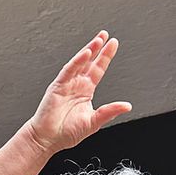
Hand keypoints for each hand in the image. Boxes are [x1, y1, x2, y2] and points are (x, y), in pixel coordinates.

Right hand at [22, 30, 129, 154]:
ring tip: (99, 39)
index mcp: (86, 91)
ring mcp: (67, 83)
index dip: (105, 57)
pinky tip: (86, 54)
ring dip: (89, 50)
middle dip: (98, 47)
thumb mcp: (94, 121)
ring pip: (79, 62)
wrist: (48, 139)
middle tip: (106, 35)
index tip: (113, 44)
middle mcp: (77, 84)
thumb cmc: (67, 132)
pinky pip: (69, 70)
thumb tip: (127, 106)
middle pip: (90, 61)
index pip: (98, 69)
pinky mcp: (58, 86)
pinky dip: (77, 62)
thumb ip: (109, 111)